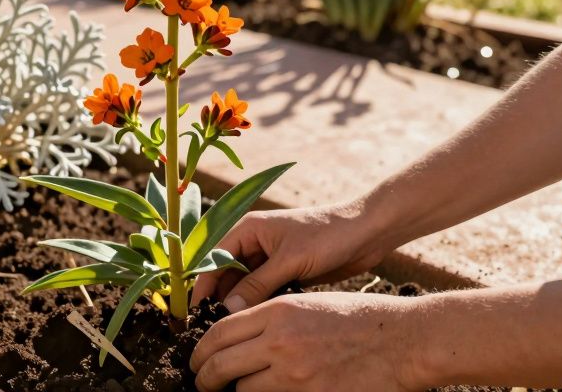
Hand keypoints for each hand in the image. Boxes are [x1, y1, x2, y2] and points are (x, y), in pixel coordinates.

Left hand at [189, 291, 428, 391]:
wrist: (401, 341)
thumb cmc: (357, 318)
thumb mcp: (307, 304)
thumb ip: (270, 319)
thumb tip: (237, 337)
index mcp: (277, 312)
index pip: (219, 333)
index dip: (201, 350)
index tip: (196, 359)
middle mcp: (280, 342)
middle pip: (220, 365)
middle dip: (204, 377)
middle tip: (201, 382)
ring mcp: (295, 374)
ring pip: (242, 390)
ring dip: (237, 391)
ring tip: (236, 390)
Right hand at [191, 201, 389, 311]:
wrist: (367, 232)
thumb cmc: (328, 236)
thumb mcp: (290, 261)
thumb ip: (258, 284)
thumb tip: (228, 309)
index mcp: (248, 229)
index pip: (214, 259)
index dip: (203, 286)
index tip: (194, 314)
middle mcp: (254, 242)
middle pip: (226, 274)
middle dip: (219, 299)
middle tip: (212, 330)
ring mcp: (270, 258)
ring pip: (244, 286)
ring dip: (239, 305)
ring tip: (232, 332)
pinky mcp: (285, 272)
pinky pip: (263, 292)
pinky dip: (258, 306)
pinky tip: (256, 325)